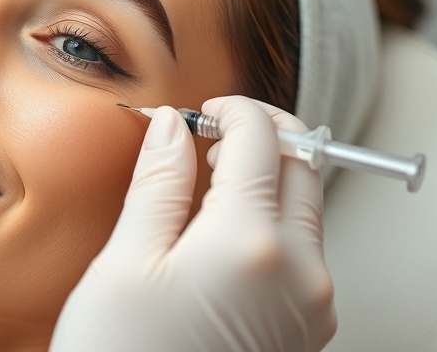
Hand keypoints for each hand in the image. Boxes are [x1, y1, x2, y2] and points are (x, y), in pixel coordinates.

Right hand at [51, 96, 335, 351]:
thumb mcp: (126, 264)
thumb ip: (159, 184)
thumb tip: (172, 128)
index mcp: (251, 244)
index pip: (263, 139)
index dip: (232, 110)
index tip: (203, 111)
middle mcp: (299, 271)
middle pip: (303, 166)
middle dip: (262, 136)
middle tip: (209, 137)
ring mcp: (310, 303)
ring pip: (305, 207)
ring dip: (267, 177)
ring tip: (208, 183)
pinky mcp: (304, 327)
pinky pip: (301, 249)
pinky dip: (270, 220)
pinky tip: (222, 230)